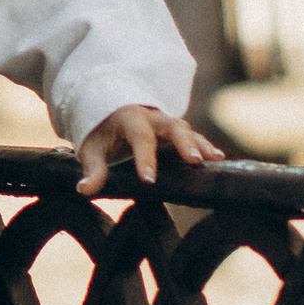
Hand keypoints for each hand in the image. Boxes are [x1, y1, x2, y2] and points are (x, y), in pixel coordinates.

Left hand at [77, 103, 222, 193]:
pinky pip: (195, 139)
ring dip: (201, 145)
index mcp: (129, 118)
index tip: (148, 180)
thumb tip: (84, 190)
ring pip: (187, 131)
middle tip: (195, 160)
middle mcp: (153, 118)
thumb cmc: (102, 135)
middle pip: (172, 127)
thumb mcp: (92, 149)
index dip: (145, 158)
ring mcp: (168, 125)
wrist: (111, 114)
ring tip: (215, 160)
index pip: (139, 137)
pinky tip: (219, 160)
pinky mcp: (178, 135)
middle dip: (184, 142)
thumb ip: (92, 169)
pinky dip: (206, 148)